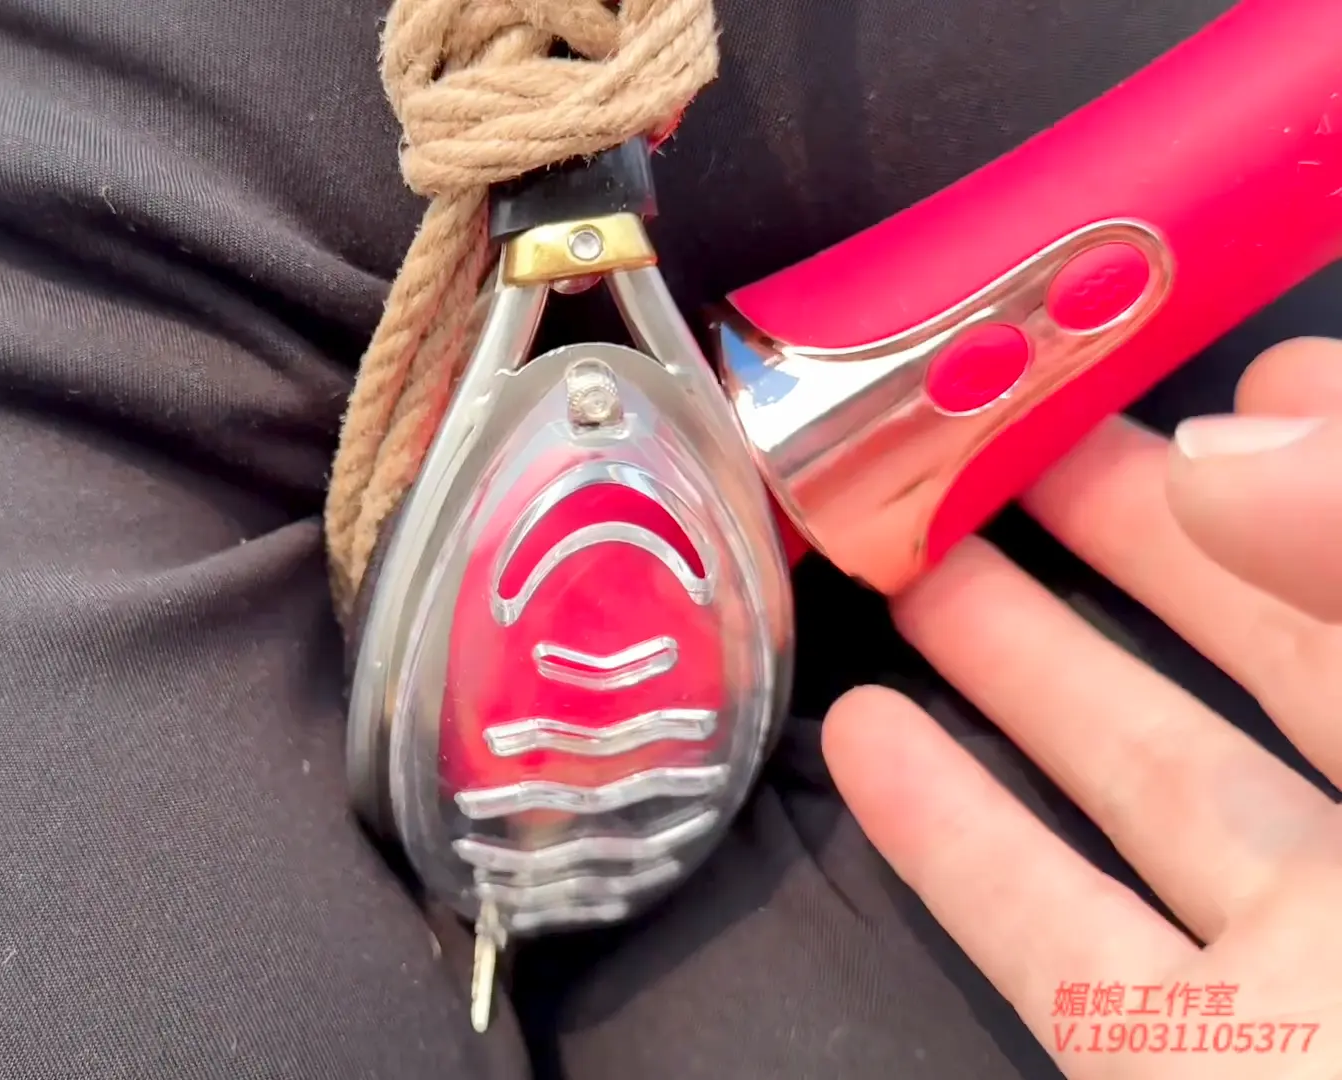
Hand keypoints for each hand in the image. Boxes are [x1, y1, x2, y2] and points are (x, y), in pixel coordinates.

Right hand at [824, 337, 1341, 1077]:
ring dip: (1029, 664)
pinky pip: (1073, 948)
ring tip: (916, 554)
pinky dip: (963, 844)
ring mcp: (1333, 987)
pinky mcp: (1210, 1077)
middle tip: (1020, 428)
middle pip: (1289, 652)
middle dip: (1149, 530)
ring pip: (1163, 786)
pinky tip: (872, 744)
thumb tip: (1240, 441)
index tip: (1232, 375)